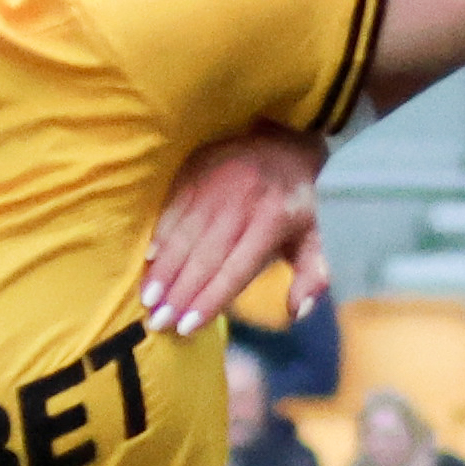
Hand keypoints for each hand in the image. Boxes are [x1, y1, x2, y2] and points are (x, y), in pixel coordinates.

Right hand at [144, 127, 328, 337]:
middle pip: (204, 258)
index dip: (210, 299)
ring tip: (147, 298)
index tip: (188, 327)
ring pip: (184, 235)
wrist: (285, 138)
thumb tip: (298, 313)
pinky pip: (173, 207)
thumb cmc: (299, 198)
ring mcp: (215, 186)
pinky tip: (147, 259)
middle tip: (157, 322)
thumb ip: (313, 275)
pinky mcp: (197, 171)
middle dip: (179, 293)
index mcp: (273, 223)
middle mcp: (241, 205)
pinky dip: (160, 235)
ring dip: (164, 270)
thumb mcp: (318, 235)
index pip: (235, 270)